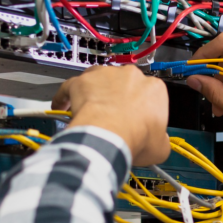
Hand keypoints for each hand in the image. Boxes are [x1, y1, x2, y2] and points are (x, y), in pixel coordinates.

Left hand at [52, 65, 170, 165]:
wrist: (110, 136)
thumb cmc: (136, 137)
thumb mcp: (161, 147)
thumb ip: (160, 139)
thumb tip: (158, 141)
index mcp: (154, 88)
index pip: (149, 95)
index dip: (142, 110)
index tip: (137, 121)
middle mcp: (131, 75)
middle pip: (124, 84)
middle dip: (119, 98)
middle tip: (114, 117)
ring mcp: (105, 75)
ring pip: (98, 79)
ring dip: (95, 92)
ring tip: (90, 110)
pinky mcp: (82, 80)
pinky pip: (71, 86)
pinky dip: (65, 96)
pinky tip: (62, 106)